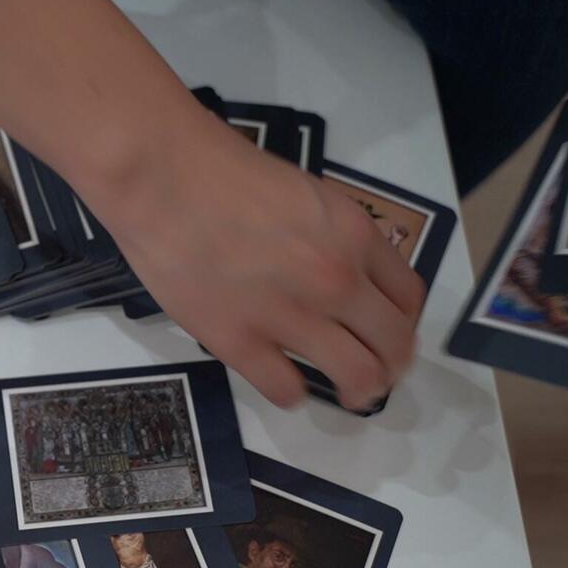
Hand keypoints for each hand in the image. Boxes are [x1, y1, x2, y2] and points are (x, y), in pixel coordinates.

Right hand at [95, 108, 424, 409]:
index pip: (407, 298)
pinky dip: (293, 395)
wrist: (161, 178)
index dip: (401, 323)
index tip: (386, 332)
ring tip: (349, 395)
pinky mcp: (239, 342)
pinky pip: (287, 390)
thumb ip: (331, 235)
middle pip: (392, 344)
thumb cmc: (221, 172)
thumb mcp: (304, 193)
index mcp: (354, 235)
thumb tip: (340, 270)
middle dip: (390, 366)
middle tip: (376, 374)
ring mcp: (289, 315)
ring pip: (356, 377)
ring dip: (359, 392)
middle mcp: (335, 280)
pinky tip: (285, 385)